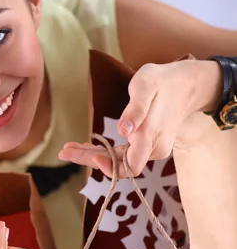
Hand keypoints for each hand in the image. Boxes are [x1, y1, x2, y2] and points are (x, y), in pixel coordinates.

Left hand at [59, 59, 221, 177]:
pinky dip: (103, 151)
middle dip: (89, 159)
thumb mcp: (147, 85)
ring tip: (68, 148)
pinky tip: (87, 145)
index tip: (92, 156)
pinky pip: (123, 154)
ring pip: (118, 161)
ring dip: (93, 155)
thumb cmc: (163, 81)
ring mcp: (150, 149)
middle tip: (63, 151)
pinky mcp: (146, 145)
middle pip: (118, 166)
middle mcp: (152, 149)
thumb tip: (124, 131)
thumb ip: (136, 108)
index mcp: (151, 137)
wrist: (185, 85)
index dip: (110, 167)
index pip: (130, 166)